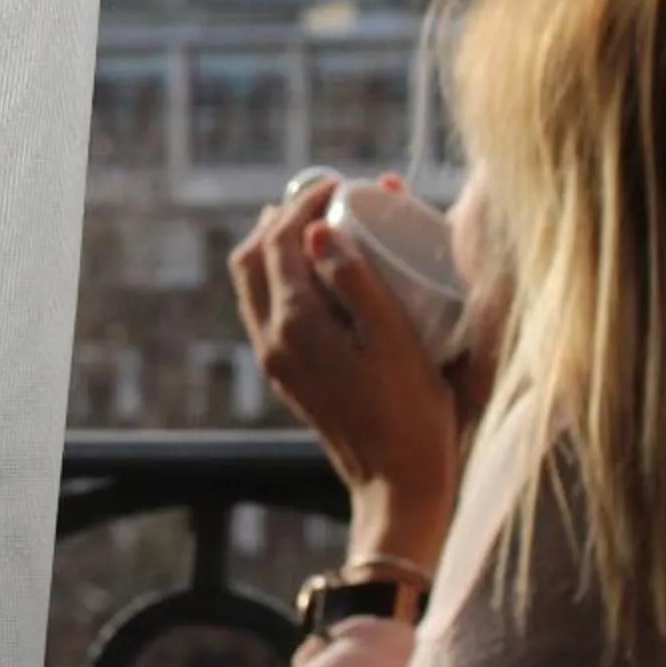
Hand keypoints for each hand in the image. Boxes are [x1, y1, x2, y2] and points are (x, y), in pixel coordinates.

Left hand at [229, 173, 461, 572]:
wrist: (398, 483)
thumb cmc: (412, 411)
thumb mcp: (397, 340)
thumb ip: (358, 282)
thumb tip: (319, 229)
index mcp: (295, 327)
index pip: (281, 240)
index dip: (306, 200)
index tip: (344, 182)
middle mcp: (272, 340)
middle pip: (253, 255)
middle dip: (286, 215)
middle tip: (331, 195)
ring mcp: (275, 358)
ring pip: (253, 281)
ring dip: (280, 243)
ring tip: (324, 220)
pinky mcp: (286, 372)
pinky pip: (268, 306)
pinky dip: (285, 273)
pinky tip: (322, 268)